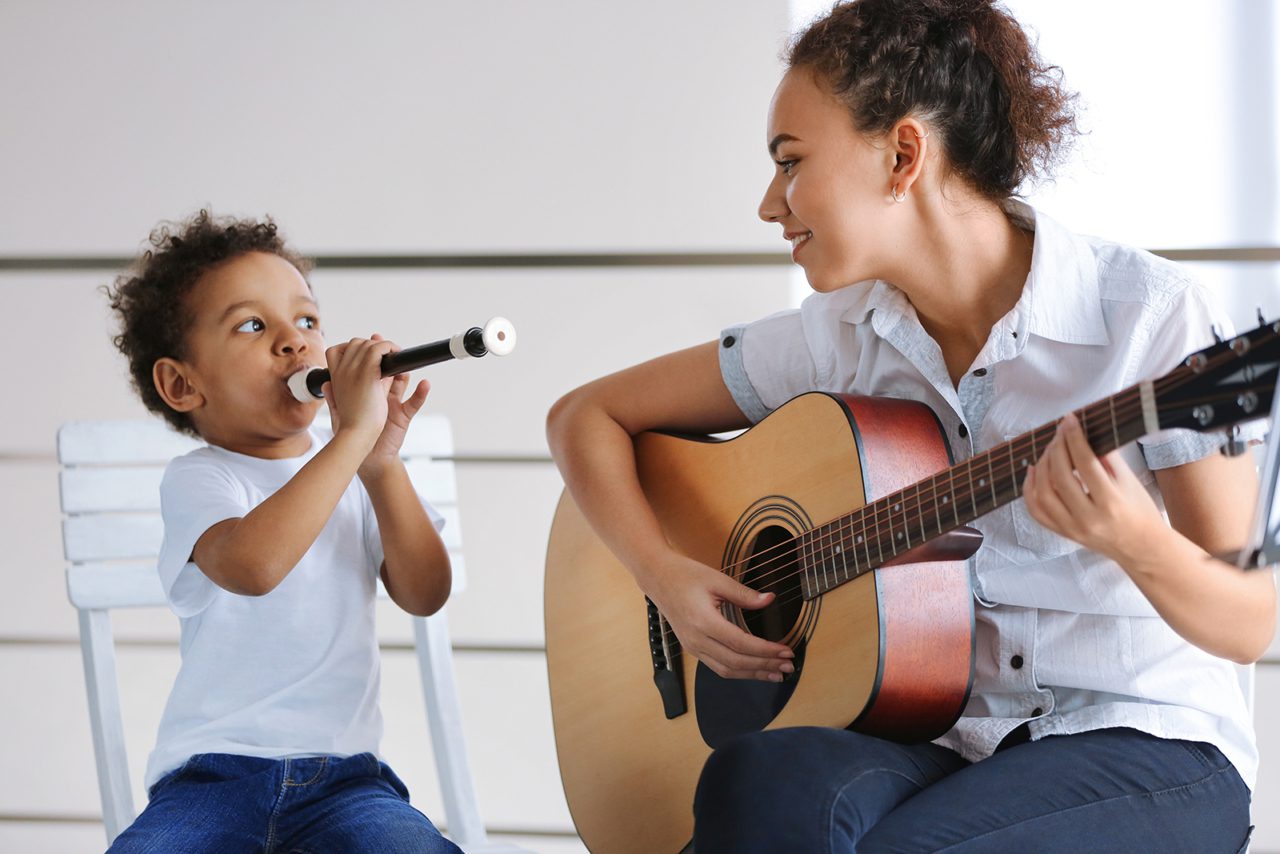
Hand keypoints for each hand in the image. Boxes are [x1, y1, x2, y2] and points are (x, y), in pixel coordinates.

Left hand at [322, 335, 428, 471]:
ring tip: (404, 366)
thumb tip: (325, 384)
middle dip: (388, 358)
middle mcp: (381, 393)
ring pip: (402, 382)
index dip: (371, 355)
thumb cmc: (355, 436)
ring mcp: (394, 403)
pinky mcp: (404, 416)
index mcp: (366, 390)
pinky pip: (415, 403)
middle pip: (387, 370)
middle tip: (389, 349)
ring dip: (404, 372)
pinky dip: (422, 393)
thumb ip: (334, 399)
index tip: (370, 341)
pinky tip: (425, 384)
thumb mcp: (340, 416)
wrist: (367, 456)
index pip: (370, 368)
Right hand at [643, 551, 794, 681]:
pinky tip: (754, 669)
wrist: (658, 578)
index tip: (786, 651)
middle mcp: (696, 639)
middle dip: (765, 666)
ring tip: (776, 673)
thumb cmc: (685, 575)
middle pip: (736, 662)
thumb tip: (769, 600)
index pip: (741, 643)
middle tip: (788, 666)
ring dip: (753, 674)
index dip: (766, 651)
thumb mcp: (718, 579)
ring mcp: (693, 647)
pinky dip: (739, 671)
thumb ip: (745, 594)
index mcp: (703, 621)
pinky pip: (718, 667)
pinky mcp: (693, 648)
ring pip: (727, 670)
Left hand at [1022, 413, 1165, 563]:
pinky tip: (1033, 471)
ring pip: (1043, 495)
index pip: (1086, 464)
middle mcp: (1089, 518)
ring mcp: (1073, 529)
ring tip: (1050, 450)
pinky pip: (1036, 511)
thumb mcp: (1130, 481)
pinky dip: (1029, 489)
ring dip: (1042, 466)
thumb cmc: (1140, 511)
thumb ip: (1107, 458)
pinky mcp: (1063, 534)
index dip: (1075, 439)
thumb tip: (1084, 434)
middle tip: (1060, 433)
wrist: (1142, 547)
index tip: (1070, 420)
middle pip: (1060, 478)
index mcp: (1111, 503)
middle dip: (1057, 449)